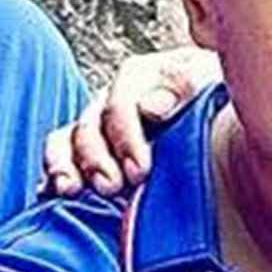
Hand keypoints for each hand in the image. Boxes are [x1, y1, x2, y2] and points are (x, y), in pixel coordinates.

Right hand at [43, 50, 217, 196]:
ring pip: (66, 140)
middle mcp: (112, 99)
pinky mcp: (87, 153)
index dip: (125, 136)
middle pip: (90, 125)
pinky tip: (52, 195)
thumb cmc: (218, 97)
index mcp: (141, 76)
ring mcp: (97, 126)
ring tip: (70, 190)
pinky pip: (59, 158)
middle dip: (96, 158)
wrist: (218, 116)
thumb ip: (185, 88)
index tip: (139, 171)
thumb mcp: (211, 81)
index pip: (120, 102)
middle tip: (111, 188)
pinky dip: (54, 175)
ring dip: (64, 165)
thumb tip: (151, 107)